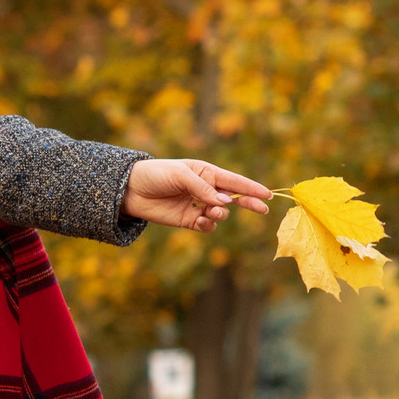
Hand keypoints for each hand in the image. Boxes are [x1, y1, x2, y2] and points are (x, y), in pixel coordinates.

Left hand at [122, 159, 272, 231]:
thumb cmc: (155, 174)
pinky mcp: (188, 220)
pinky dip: (209, 225)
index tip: (268, 195)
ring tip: (211, 211)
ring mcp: (197, 205)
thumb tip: (224, 202)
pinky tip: (202, 220)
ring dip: (220, 214)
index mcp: (206, 173)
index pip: (233, 180)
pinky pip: (206, 226)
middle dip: (248, 203)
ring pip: (221, 214)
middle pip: (234, 198)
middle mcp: (205, 189)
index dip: (251, 188)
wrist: (130, 190)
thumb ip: (202, 187)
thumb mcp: (179, 174)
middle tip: (263, 209)